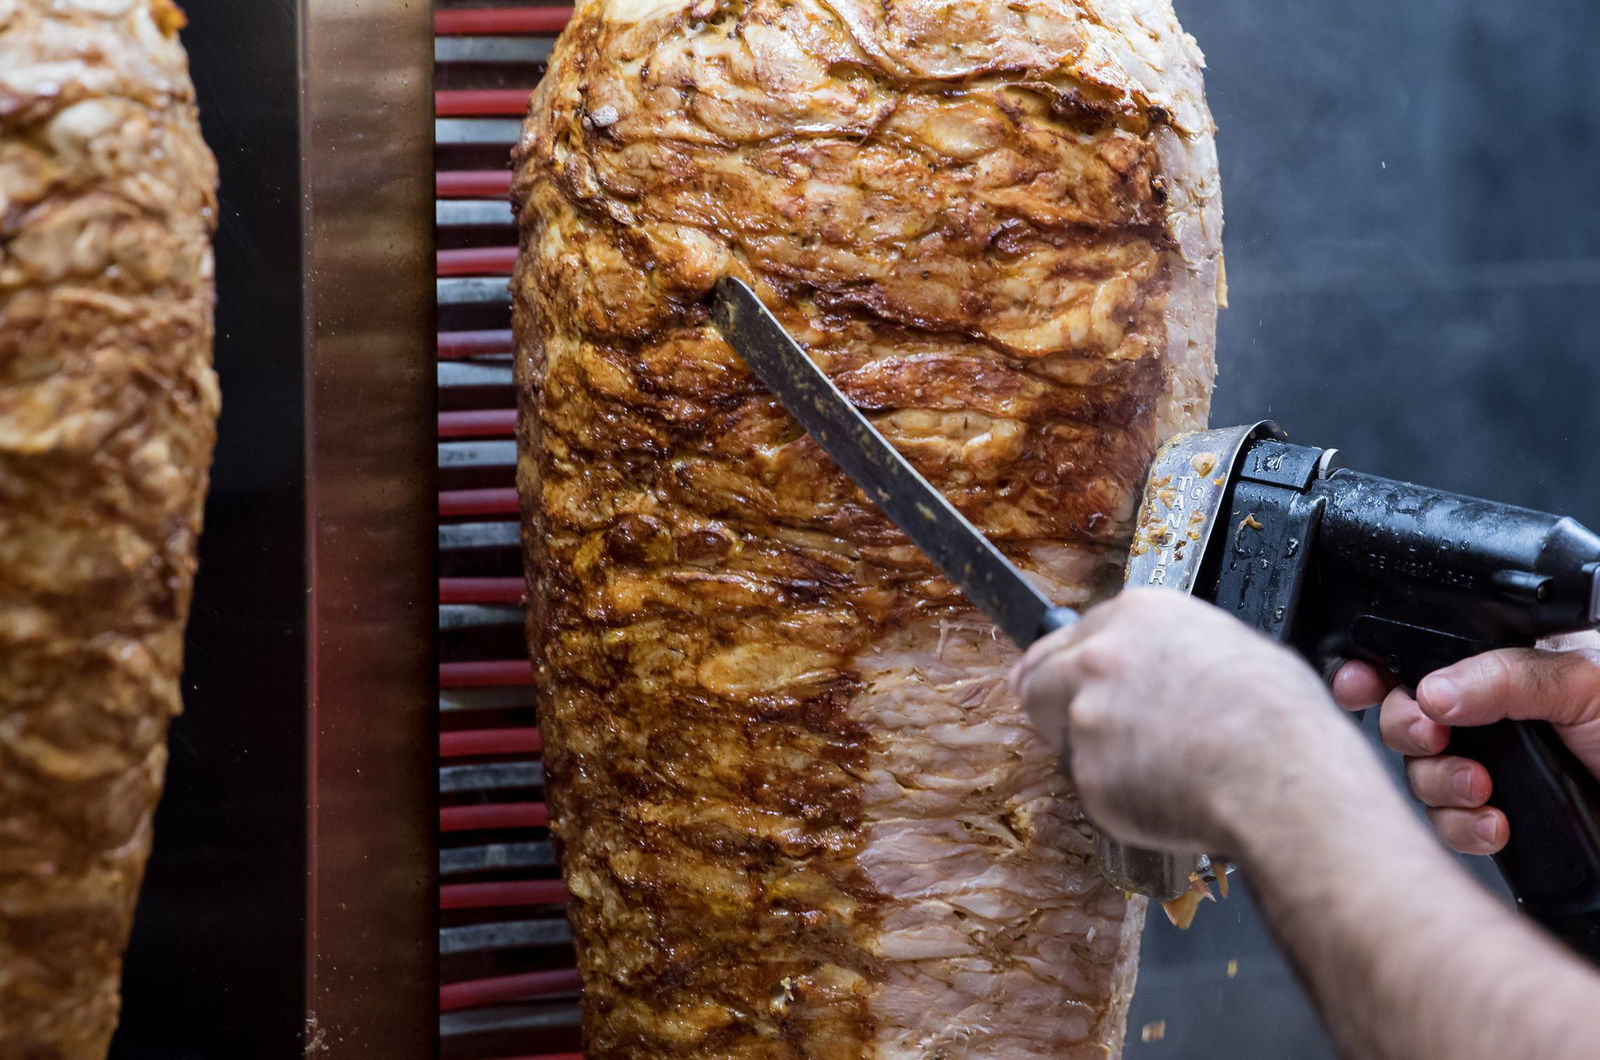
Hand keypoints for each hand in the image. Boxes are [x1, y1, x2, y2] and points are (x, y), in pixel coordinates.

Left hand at [1013, 589, 1367, 854]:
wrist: (1284, 777)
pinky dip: (1119, 798)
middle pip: (1038, 678)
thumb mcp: (1233, 647)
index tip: (1073, 683)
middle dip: (1054, 704)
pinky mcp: (1088, 774)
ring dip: (1093, 754)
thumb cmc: (1279, 718)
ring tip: (1155, 768)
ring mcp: (1087, 715)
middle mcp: (1100, 657)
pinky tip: (1165, 795)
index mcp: (1138, 615)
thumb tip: (1167, 665)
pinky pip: (1093, 788)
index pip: (1071, 637)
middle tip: (1083, 731)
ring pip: (1064, 738)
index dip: (1074, 667)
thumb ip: (1171, 649)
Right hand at [1332, 633, 1599, 854]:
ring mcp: (1494, 767)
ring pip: (1421, 774)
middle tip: (1433, 735)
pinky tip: (1496, 825)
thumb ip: (1504, 676)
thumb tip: (1430, 688)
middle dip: (1409, 729)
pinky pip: (1450, 824)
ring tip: (1480, 790)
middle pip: (1406, 716)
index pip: (1422, 656)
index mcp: (1505, 665)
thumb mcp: (1583, 682)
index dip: (1380, 667)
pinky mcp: (1500, 817)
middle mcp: (1491, 715)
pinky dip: (1464, 827)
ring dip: (1440, 784)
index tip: (1360, 682)